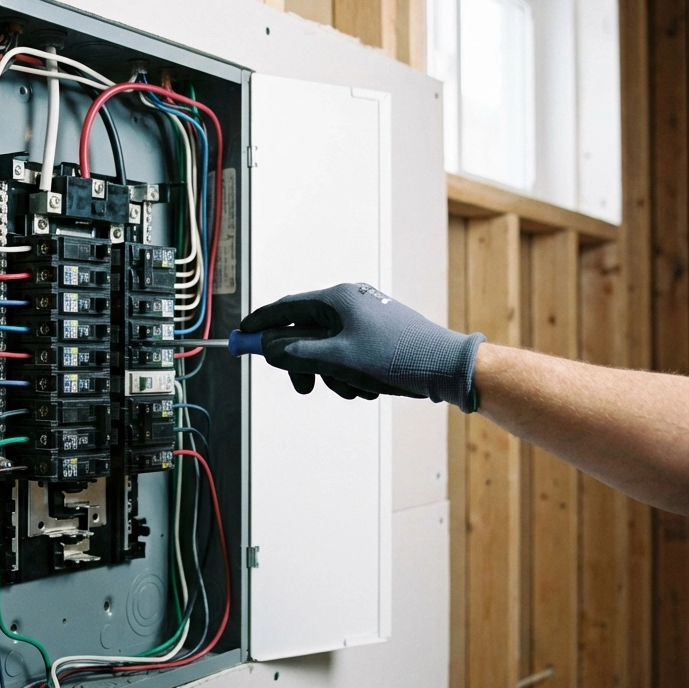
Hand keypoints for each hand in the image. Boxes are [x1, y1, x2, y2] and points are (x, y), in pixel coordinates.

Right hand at [239, 283, 485, 411]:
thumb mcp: (337, 359)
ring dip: (332, 374)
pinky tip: (369, 387)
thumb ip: (296, 354)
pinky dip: (350, 374)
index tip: (242, 338)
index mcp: (337, 299)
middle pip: (305, 332)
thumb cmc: (397, 357)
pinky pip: (348, 355)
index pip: (285, 307)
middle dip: (303, 363)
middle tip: (302, 386)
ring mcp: (364, 319)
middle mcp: (349, 303)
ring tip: (353, 388)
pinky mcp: (378, 336)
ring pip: (327, 349)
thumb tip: (269, 348)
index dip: (260, 325)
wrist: (446, 367)